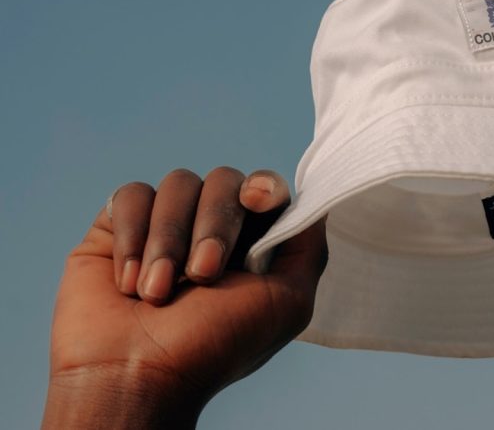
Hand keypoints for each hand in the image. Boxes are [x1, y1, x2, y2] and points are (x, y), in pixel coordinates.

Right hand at [43, 167, 326, 429]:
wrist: (136, 376)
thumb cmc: (215, 347)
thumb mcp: (287, 303)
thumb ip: (308, 248)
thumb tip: (313, 204)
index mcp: (254, 244)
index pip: (266, 189)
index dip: (263, 187)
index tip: (254, 200)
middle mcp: (211, 229)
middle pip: (223, 181)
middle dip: (214, 226)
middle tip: (202, 274)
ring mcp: (166, 225)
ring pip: (178, 184)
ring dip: (169, 239)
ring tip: (156, 292)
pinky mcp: (118, 227)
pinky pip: (131, 195)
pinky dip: (132, 235)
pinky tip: (129, 281)